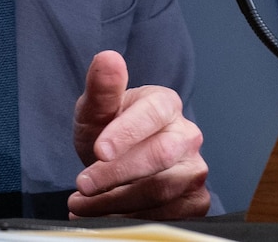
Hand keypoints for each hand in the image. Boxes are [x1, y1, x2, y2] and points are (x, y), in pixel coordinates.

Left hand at [70, 51, 209, 219]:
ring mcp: (195, 170)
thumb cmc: (109, 131)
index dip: (126, 133)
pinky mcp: (195, 200)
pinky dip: (132, 220)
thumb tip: (107, 58)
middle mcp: (187, 135)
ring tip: (82, 205)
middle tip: (83, 185)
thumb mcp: (95, 110)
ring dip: (116, 202)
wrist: (118, 163)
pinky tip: (104, 217)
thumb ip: (101, 87)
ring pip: (163, 190)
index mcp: (166, 104)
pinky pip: (170, 216)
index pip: (152, 114)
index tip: (99, 151)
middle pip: (160, 156)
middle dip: (117, 174)